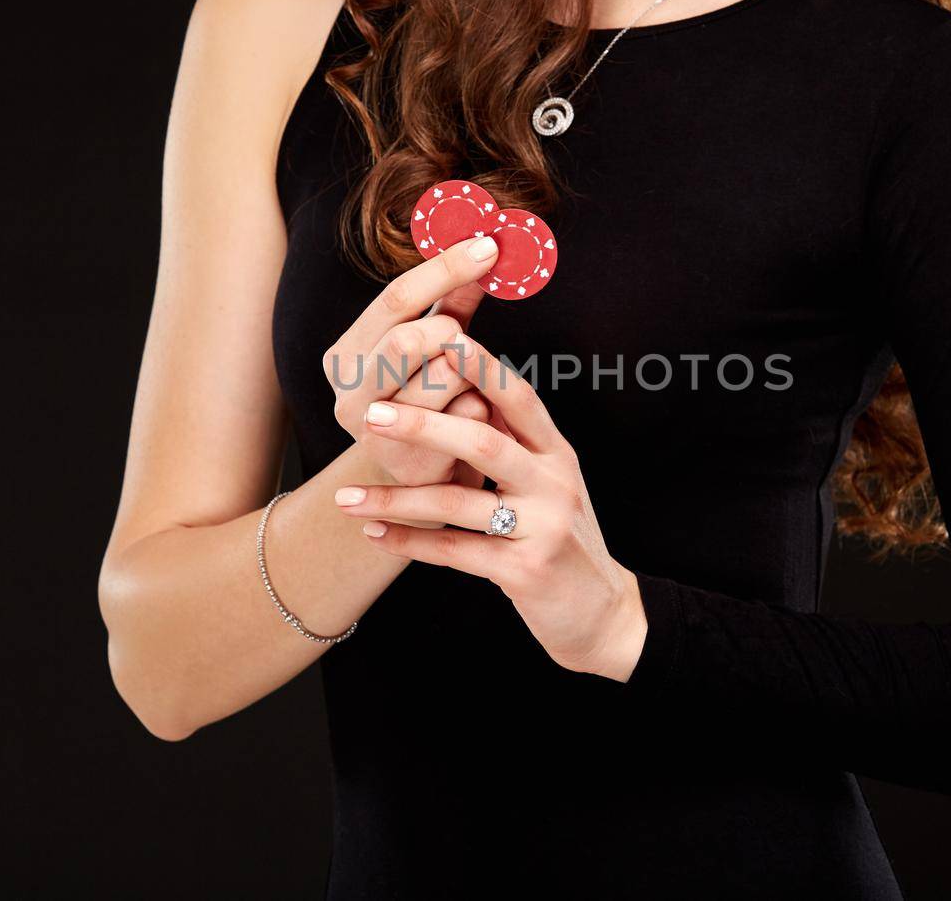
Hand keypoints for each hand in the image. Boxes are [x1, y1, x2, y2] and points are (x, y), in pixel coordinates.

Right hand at [323, 236, 501, 487]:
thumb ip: (452, 302)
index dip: (444, 270)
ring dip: (471, 371)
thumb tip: (482, 248)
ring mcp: (374, 431)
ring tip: (469, 382)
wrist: (421, 477)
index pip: (395, 298)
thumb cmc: (427, 398)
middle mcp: (348, 392)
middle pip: (407, 339)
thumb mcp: (433, 345)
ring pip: (444, 375)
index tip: (488, 247)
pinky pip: (468, 412)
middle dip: (451, 331)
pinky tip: (475, 415)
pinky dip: (483, 404)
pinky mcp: (409, 461)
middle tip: (467, 334)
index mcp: (345, 353)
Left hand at [331, 331, 647, 681]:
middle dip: (423, 426)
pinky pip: (456, 552)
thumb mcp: (550, 483)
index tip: (440, 337)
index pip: (520, 399)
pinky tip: (374, 535)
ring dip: (398, 499)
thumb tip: (464, 389)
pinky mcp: (526, 572)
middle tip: (370, 415)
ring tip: (346, 497)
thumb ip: (514, 442)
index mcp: (557, 453)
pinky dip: (411, 543)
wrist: (603, 614)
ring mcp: (543, 528)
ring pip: (460, 503)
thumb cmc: (563, 538)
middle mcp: (554, 483)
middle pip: (484, 443)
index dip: (481, 367)